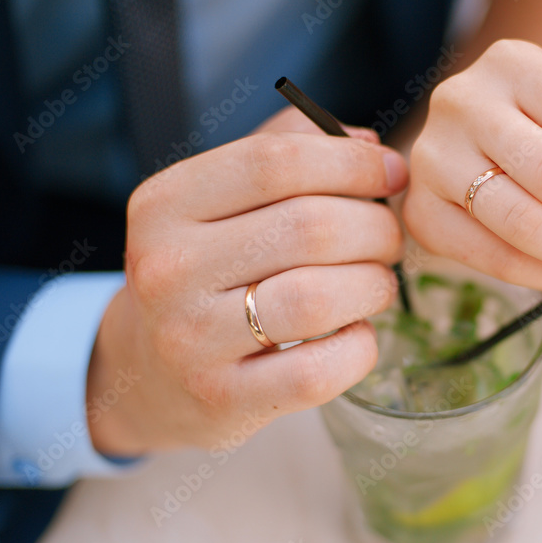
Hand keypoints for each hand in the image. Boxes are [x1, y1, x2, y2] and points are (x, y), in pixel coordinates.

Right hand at [86, 108, 407, 453]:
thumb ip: (287, 152)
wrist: (149, 372)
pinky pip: (319, 370)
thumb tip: (368, 144)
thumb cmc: (209, 272)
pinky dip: (359, 347)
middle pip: (310, 228)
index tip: (392, 173)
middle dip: (376, 229)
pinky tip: (354, 333)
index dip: (352, 163)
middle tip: (389, 240)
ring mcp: (190, 339)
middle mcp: (168, 268)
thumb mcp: (221, 201)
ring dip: (373, 285)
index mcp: (166, 204)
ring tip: (376, 283)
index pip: (276, 163)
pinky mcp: (222, 398)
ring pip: (318, 298)